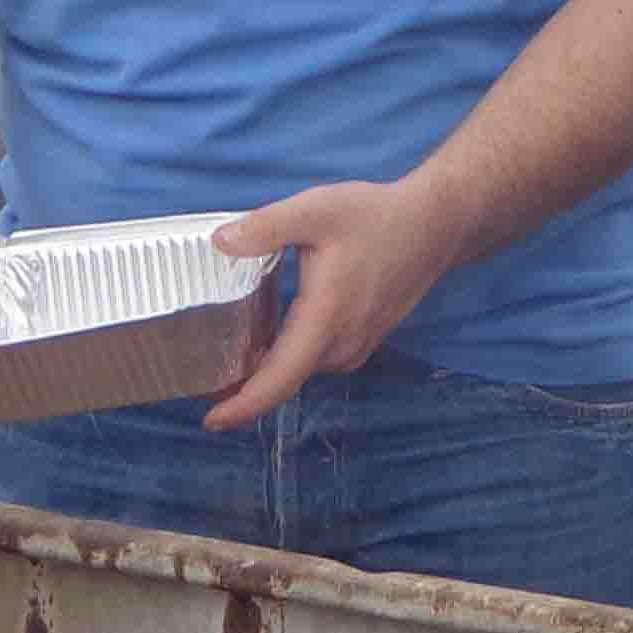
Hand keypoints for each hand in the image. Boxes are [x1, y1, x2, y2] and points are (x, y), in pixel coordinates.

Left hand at [201, 180, 466, 430]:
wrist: (433, 225)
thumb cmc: (375, 217)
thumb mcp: (316, 210)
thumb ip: (266, 227)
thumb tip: (219, 242)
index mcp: (324, 322)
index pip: (279, 380)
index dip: (243, 405)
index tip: (210, 422)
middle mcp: (341, 347)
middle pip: (284, 379)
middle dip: (243, 386)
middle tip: (198, 375)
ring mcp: (355, 347)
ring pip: (300, 368)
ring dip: (265, 369)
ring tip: (222, 356)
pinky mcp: (362, 340)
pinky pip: (315, 358)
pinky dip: (286, 356)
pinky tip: (263, 335)